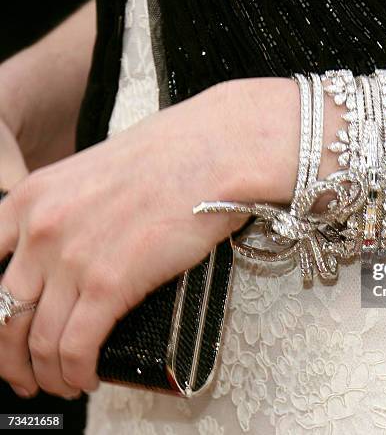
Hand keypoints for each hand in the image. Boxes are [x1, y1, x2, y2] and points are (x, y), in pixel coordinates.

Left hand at [0, 78, 298, 398]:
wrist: (214, 153)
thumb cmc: (173, 157)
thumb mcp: (98, 173)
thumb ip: (71, 211)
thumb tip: (75, 251)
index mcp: (32, 198)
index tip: (6, 333)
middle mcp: (40, 229)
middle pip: (3, 314)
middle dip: (10, 357)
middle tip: (25, 374)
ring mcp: (72, 257)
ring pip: (38, 339)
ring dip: (46, 372)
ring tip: (62, 383)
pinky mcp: (110, 283)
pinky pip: (76, 347)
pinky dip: (75, 372)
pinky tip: (86, 378)